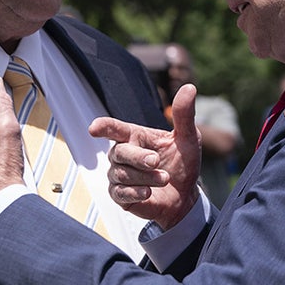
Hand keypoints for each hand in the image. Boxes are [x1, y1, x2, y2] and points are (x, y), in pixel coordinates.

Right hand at [91, 84, 201, 229]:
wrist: (185, 197)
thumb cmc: (183, 164)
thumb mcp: (189, 139)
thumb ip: (184, 115)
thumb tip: (189, 87)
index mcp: (136, 137)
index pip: (115, 129)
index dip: (104, 127)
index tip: (94, 128)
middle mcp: (123, 154)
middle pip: (119, 152)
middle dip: (138, 157)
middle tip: (155, 161)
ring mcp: (119, 175)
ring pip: (121, 174)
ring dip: (145, 177)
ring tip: (165, 179)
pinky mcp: (120, 195)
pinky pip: (119, 192)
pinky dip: (135, 192)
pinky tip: (148, 192)